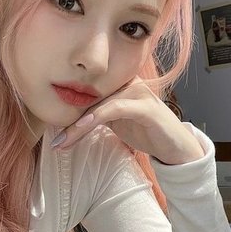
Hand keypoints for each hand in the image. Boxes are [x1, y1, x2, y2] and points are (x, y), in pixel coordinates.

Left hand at [51, 77, 203, 164]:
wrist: (177, 148)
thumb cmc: (147, 133)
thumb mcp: (117, 123)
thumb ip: (98, 115)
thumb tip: (71, 120)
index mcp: (120, 84)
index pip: (87, 94)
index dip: (68, 111)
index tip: (53, 134)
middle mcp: (128, 83)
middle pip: (90, 98)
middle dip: (69, 121)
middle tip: (53, 142)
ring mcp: (138, 93)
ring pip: (99, 104)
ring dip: (78, 126)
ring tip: (62, 142)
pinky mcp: (145, 107)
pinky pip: (115, 109)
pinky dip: (96, 118)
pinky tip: (82, 128)